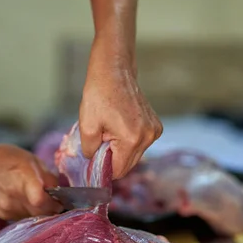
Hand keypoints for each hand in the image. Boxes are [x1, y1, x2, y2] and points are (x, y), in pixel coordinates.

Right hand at [0, 144, 62, 219]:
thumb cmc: (7, 158)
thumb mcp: (31, 160)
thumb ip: (48, 178)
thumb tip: (61, 193)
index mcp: (22, 178)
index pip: (41, 201)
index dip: (56, 202)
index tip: (61, 199)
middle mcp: (14, 196)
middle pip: (41, 213)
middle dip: (52, 209)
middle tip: (55, 200)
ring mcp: (7, 208)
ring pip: (34, 218)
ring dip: (42, 212)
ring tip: (38, 198)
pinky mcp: (3, 215)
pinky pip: (24, 218)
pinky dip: (30, 212)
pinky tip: (26, 201)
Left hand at [79, 42, 162, 179]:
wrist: (113, 71)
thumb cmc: (99, 95)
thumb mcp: (86, 126)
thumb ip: (89, 151)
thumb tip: (93, 161)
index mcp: (131, 139)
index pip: (119, 171)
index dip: (105, 170)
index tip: (95, 161)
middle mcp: (148, 137)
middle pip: (129, 165)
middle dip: (113, 159)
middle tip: (100, 143)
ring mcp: (154, 131)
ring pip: (134, 155)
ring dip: (120, 150)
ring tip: (109, 131)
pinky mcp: (155, 125)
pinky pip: (140, 144)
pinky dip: (128, 142)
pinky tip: (119, 127)